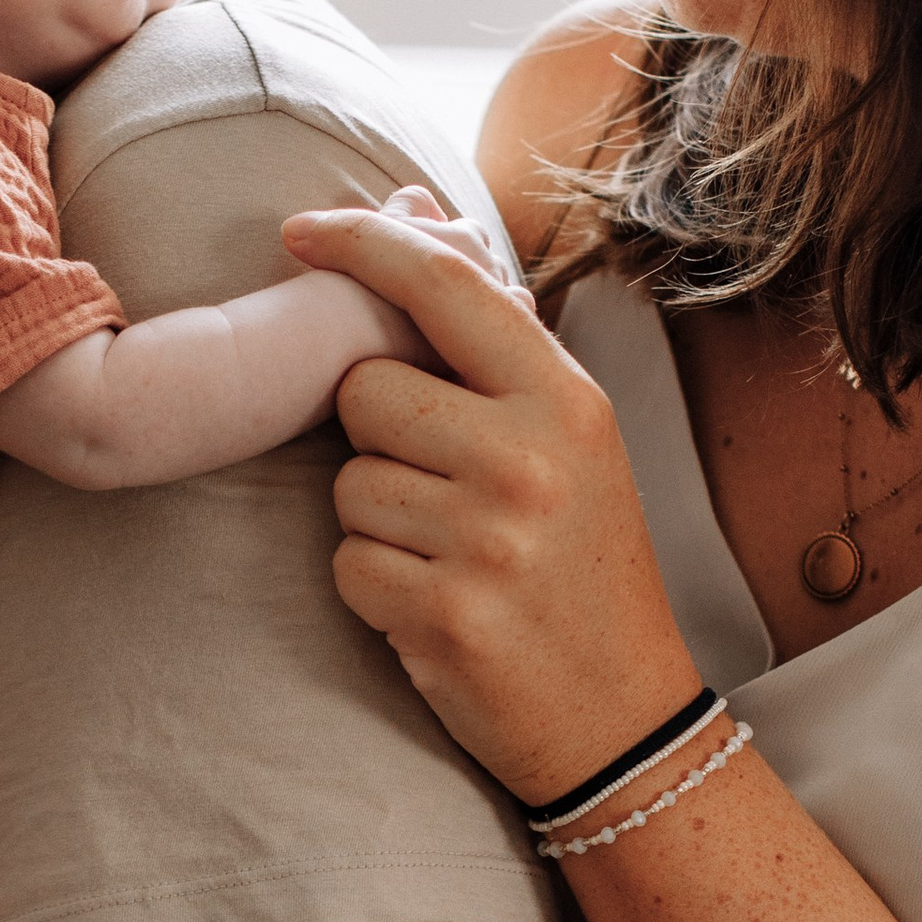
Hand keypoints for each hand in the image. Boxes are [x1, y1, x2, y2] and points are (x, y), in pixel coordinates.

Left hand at [279, 201, 694, 801]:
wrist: (620, 714)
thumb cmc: (582, 562)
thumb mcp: (568, 438)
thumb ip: (487, 333)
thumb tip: (415, 207)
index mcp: (566, 402)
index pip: (444, 287)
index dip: (362, 244)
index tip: (301, 231)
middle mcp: (530, 461)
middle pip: (365, 391)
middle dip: (376, 434)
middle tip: (439, 482)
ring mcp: (487, 542)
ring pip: (348, 484)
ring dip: (376, 518)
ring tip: (448, 552)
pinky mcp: (444, 615)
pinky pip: (349, 564)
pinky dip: (375, 585)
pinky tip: (436, 603)